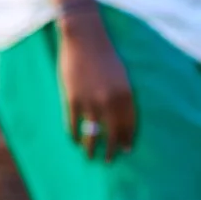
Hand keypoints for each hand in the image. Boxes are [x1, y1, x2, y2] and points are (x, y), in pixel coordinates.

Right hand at [57, 12, 134, 159]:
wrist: (84, 39)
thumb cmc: (106, 56)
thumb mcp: (122, 77)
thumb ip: (123, 97)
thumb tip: (120, 117)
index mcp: (126, 95)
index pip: (129, 125)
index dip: (127, 139)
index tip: (126, 150)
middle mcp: (110, 101)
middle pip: (112, 132)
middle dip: (111, 148)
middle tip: (110, 160)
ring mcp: (90, 101)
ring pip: (92, 132)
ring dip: (92, 148)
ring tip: (91, 157)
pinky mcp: (71, 99)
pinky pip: (73, 123)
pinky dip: (74, 134)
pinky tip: (75, 140)